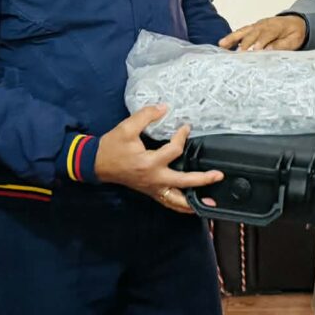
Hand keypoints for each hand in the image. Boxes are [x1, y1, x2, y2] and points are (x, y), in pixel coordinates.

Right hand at [94, 105, 223, 212]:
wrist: (96, 163)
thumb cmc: (111, 147)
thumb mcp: (126, 128)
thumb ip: (146, 115)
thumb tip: (164, 107)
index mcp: (149, 163)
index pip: (174, 150)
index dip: (182, 136)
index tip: (186, 127)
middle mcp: (154, 179)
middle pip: (184, 182)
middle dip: (203, 180)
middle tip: (218, 175)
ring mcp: (153, 188)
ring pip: (177, 201)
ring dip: (194, 202)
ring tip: (211, 203)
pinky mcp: (151, 192)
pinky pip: (169, 203)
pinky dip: (181, 206)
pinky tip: (192, 207)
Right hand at [219, 15, 305, 51]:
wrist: (295, 22)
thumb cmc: (294, 33)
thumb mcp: (294, 40)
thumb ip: (282, 45)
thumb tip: (268, 51)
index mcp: (276, 27)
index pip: (267, 34)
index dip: (260, 41)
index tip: (255, 50)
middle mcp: (264, 24)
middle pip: (253, 33)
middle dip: (245, 43)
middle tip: (238, 53)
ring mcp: (256, 25)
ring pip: (243, 31)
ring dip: (232, 38)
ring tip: (222, 45)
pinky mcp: (252, 28)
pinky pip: (240, 32)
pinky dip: (231, 37)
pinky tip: (222, 44)